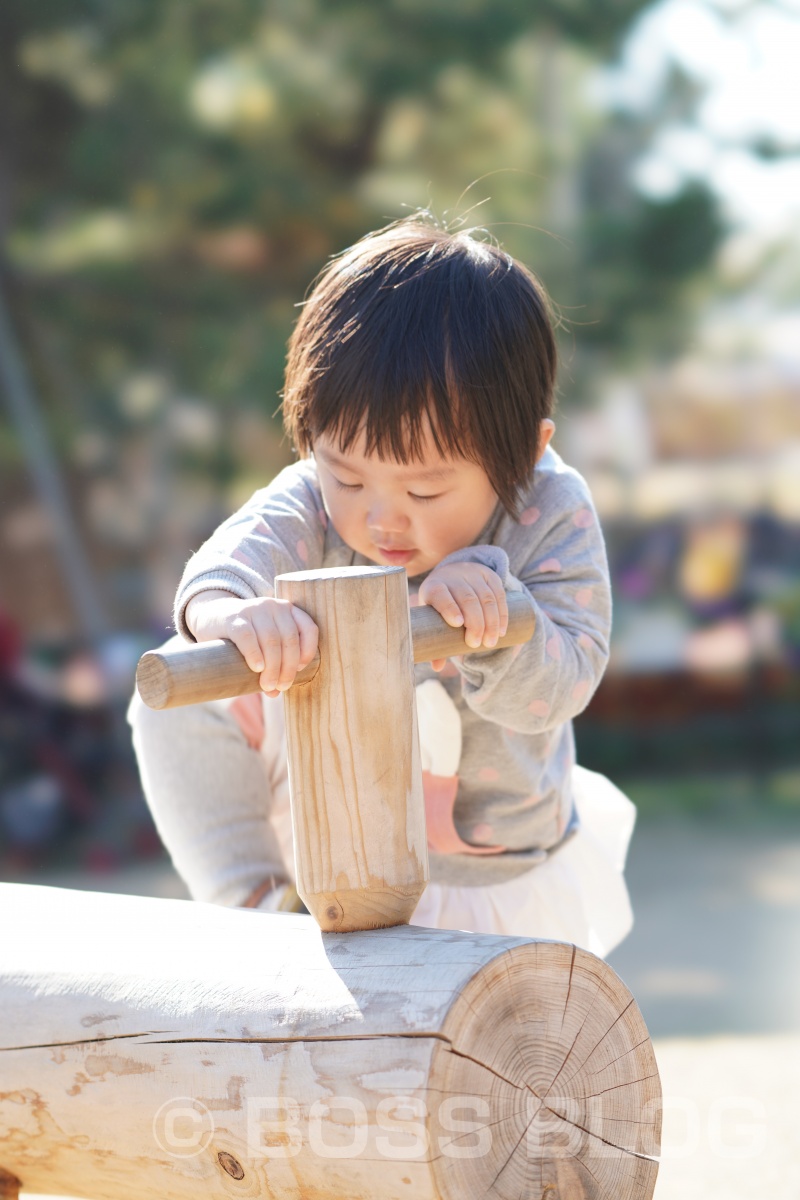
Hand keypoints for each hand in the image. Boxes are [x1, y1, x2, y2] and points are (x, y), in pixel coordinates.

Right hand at [185, 590, 318, 696]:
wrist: (211, 617)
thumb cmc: (243, 637)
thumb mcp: (264, 643)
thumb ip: (274, 663)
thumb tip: (275, 693)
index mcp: (287, 611)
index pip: (309, 629)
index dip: (308, 651)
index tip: (300, 670)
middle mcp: (273, 606)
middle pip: (289, 639)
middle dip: (287, 667)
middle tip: (280, 687)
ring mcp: (253, 609)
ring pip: (271, 640)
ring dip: (272, 667)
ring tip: (267, 685)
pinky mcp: (233, 618)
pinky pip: (248, 637)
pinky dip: (255, 654)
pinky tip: (257, 668)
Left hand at [418, 563, 507, 671]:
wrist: (453, 574)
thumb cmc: (440, 604)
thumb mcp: (434, 617)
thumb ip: (436, 640)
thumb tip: (437, 667)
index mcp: (434, 586)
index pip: (441, 594)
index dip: (449, 608)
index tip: (458, 624)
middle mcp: (453, 576)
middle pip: (467, 599)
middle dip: (475, 623)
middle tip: (476, 645)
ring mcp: (472, 574)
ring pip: (486, 597)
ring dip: (491, 622)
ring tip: (491, 642)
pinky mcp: (489, 575)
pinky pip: (499, 594)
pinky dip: (502, 614)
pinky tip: (502, 630)